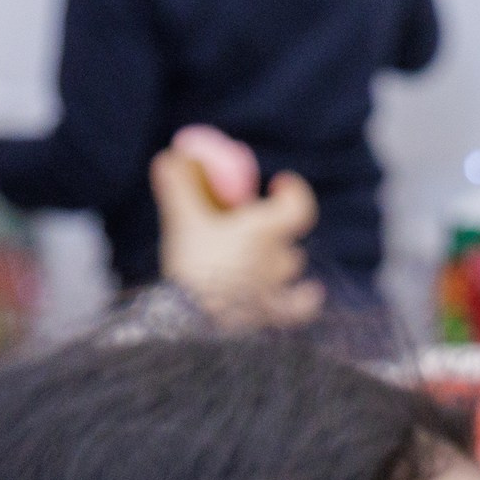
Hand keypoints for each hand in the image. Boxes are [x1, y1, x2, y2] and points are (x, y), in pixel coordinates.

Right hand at [151, 152, 322, 329]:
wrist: (194, 322)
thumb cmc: (193, 266)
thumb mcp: (180, 219)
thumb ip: (177, 184)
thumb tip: (170, 157)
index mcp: (264, 231)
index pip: (300, 205)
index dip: (295, 191)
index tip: (281, 183)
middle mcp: (278, 260)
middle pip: (286, 240)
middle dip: (271, 232)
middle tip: (247, 227)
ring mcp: (278, 291)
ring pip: (291, 268)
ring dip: (280, 261)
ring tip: (263, 258)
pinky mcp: (272, 317)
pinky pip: (299, 307)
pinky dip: (303, 299)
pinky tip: (309, 293)